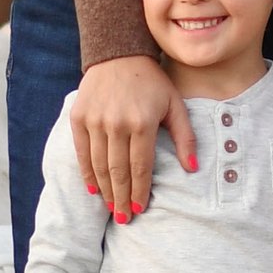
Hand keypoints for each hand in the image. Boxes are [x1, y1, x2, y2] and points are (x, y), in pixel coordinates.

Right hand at [69, 55, 195, 220]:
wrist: (118, 53)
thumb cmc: (152, 81)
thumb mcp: (175, 104)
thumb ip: (185, 137)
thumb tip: (193, 168)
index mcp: (143, 122)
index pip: (140, 167)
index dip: (140, 191)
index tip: (140, 210)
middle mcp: (117, 123)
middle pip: (118, 171)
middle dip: (122, 199)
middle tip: (124, 219)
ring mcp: (95, 121)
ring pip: (99, 165)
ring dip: (105, 191)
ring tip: (111, 208)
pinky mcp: (79, 117)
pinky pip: (82, 152)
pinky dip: (87, 173)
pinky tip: (93, 189)